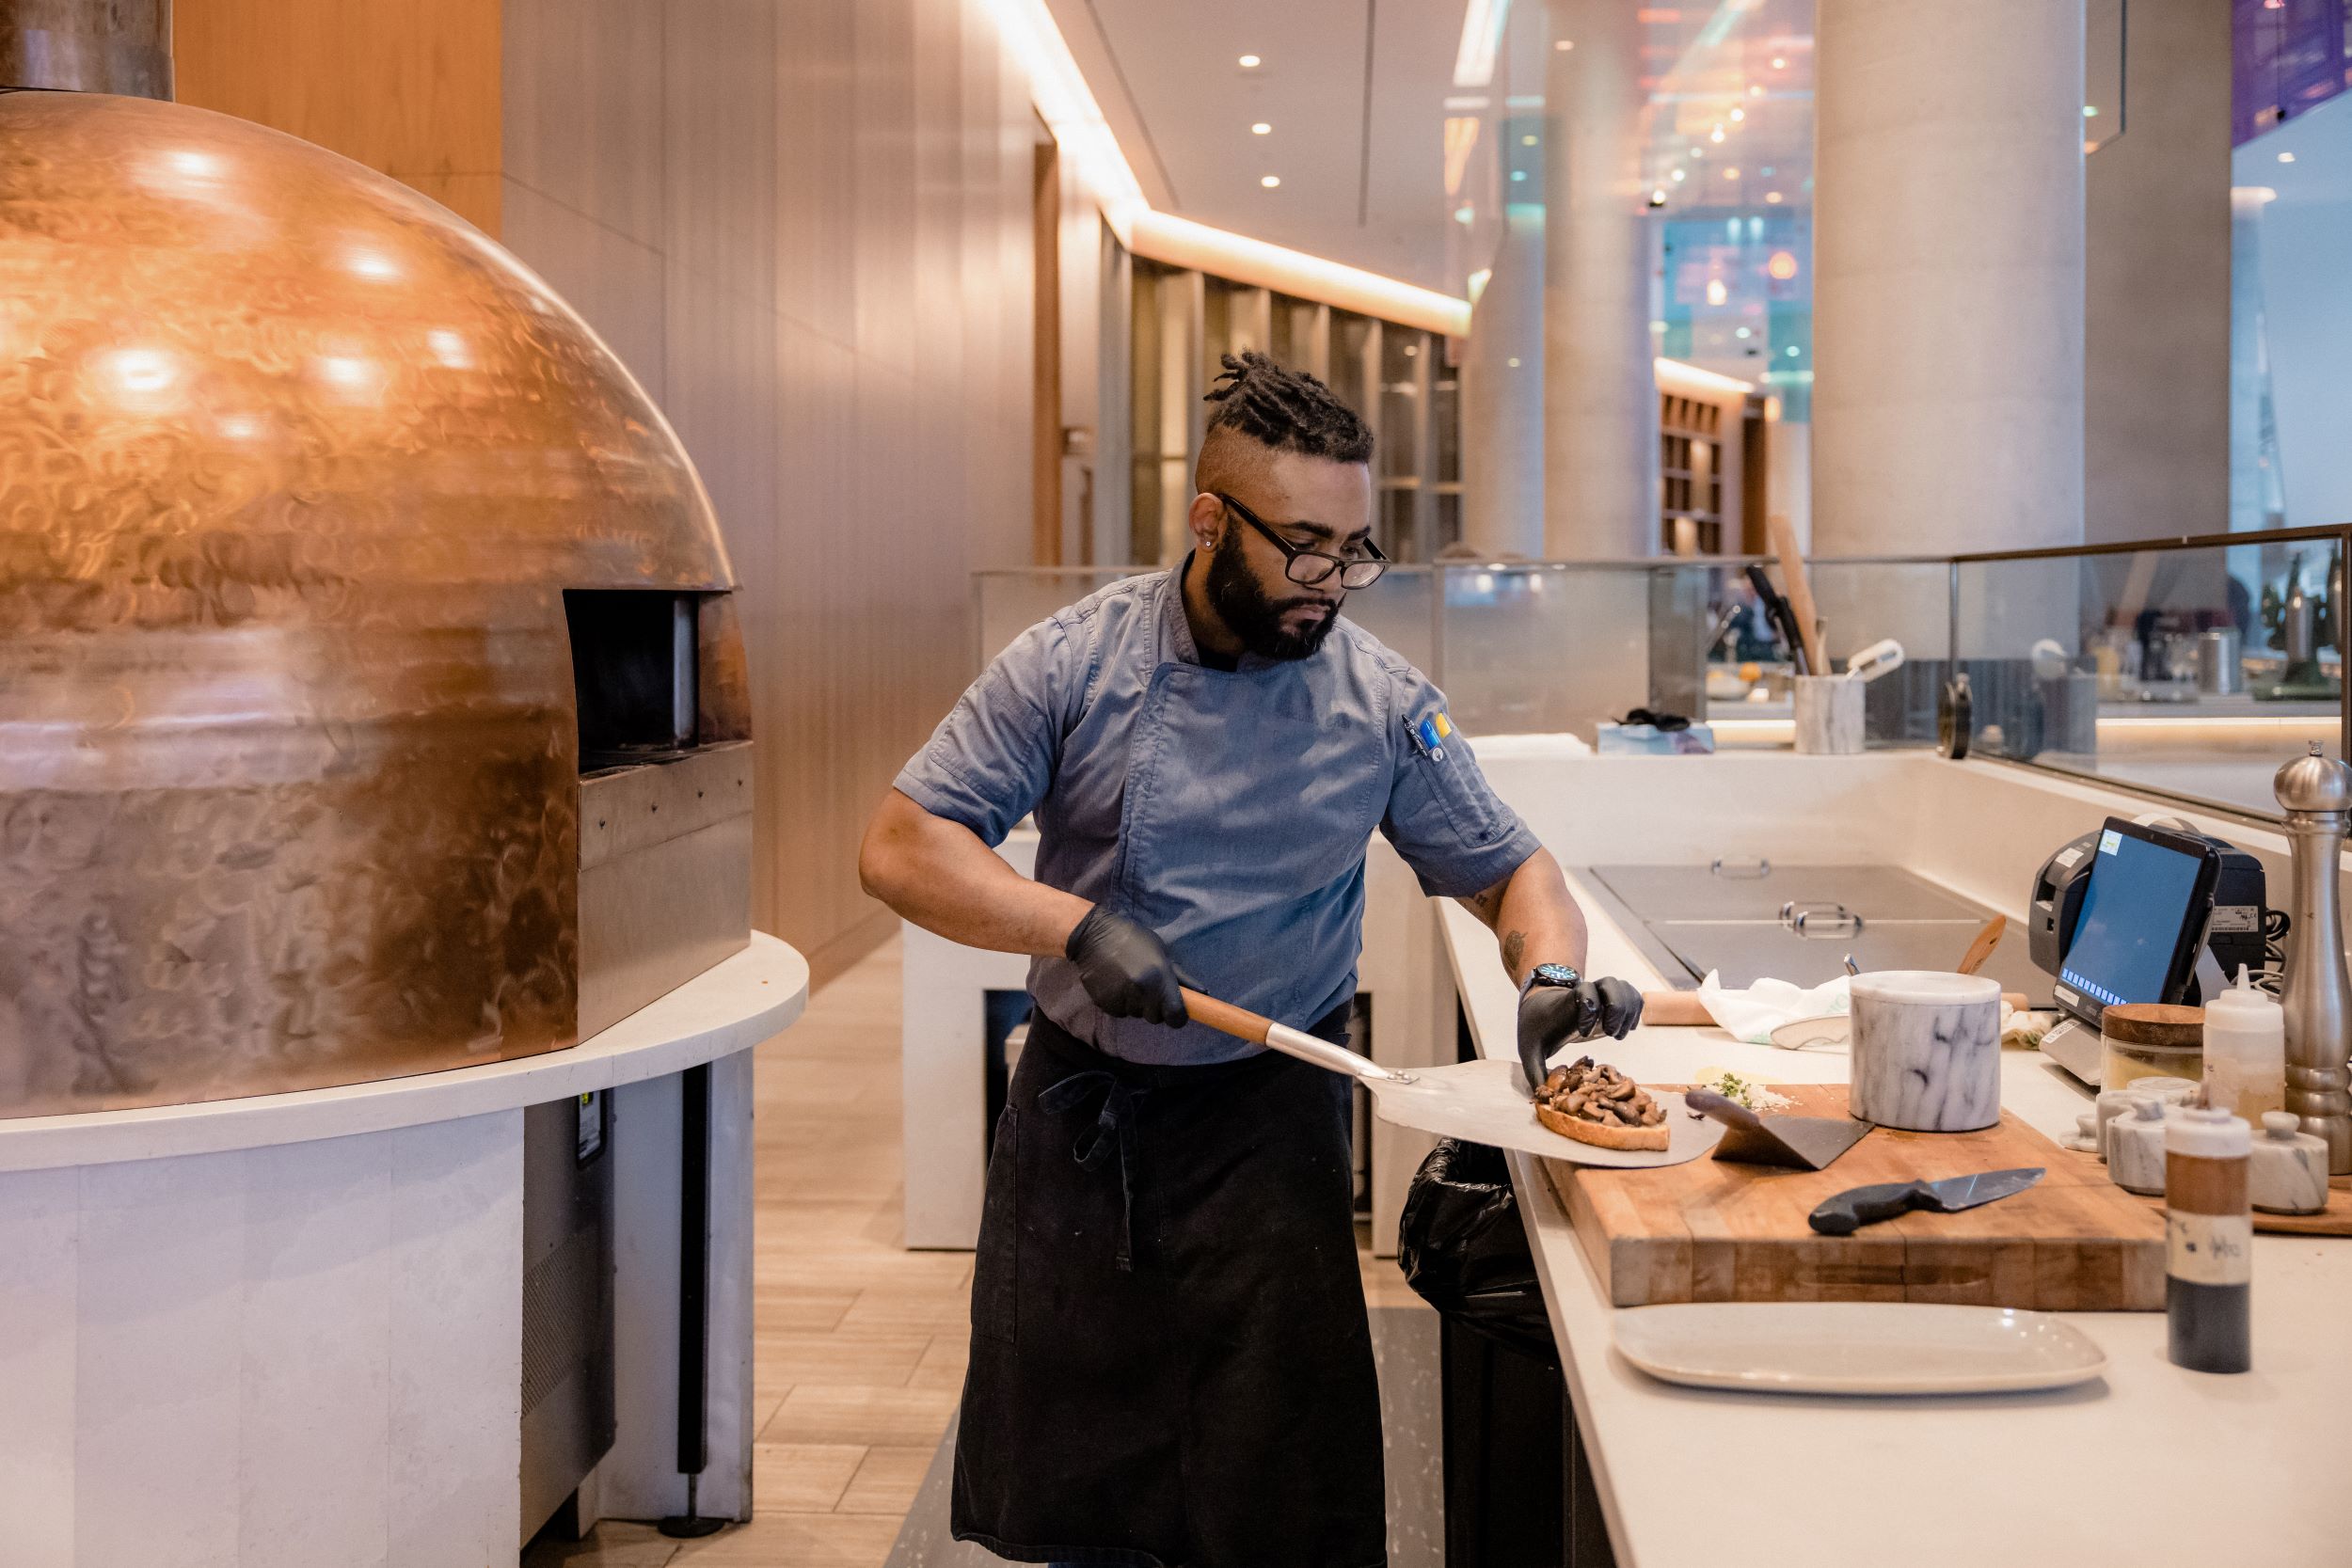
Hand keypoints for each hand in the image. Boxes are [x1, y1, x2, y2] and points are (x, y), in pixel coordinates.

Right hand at [1064, 906, 1188, 1025]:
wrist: (1093, 936)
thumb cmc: (1133, 939)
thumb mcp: (1161, 952)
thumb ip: (1181, 977)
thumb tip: (1202, 993)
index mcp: (1159, 977)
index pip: (1176, 1016)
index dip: (1178, 1017)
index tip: (1176, 1011)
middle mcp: (1141, 991)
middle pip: (1156, 1018)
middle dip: (1156, 1008)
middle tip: (1149, 988)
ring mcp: (1122, 999)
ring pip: (1138, 1014)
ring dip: (1137, 1004)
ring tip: (1129, 980)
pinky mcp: (1105, 1003)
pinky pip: (1121, 1012)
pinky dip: (1121, 1003)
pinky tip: (1116, 984)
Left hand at [1517, 976, 1642, 1088]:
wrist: (1541, 1007)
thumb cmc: (1537, 1028)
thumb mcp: (1529, 1050)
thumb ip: (1536, 1073)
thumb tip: (1543, 1099)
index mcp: (1567, 1003)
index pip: (1584, 991)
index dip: (1589, 1008)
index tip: (1584, 1032)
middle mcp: (1588, 995)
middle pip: (1612, 984)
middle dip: (1616, 1008)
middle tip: (1610, 1033)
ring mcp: (1601, 996)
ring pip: (1626, 989)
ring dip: (1629, 1012)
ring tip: (1617, 1035)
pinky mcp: (1612, 1002)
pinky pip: (1633, 996)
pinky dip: (1635, 1011)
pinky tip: (1625, 1029)